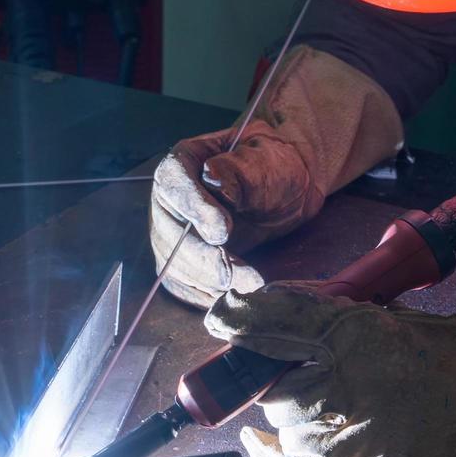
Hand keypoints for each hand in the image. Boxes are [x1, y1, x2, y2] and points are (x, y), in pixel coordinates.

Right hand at [148, 124, 313, 307]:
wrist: (285, 192)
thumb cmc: (275, 168)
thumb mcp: (269, 160)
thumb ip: (242, 169)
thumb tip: (213, 178)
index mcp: (185, 162)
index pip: (174, 183)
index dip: (193, 208)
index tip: (222, 231)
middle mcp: (169, 200)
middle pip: (171, 234)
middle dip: (206, 259)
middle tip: (242, 275)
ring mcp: (172, 235)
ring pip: (176, 267)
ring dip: (212, 282)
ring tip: (252, 284)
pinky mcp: (184, 264)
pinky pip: (186, 288)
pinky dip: (211, 296)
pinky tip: (240, 294)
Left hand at [204, 282, 455, 456]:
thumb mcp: (399, 315)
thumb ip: (341, 319)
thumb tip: (290, 319)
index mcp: (357, 331)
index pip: (277, 319)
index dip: (244, 315)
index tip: (223, 313)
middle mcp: (342, 386)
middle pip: (271, 381)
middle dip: (279, 371)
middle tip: (306, 365)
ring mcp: (346, 438)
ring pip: (282, 426)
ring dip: (292, 413)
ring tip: (331, 402)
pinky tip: (271, 446)